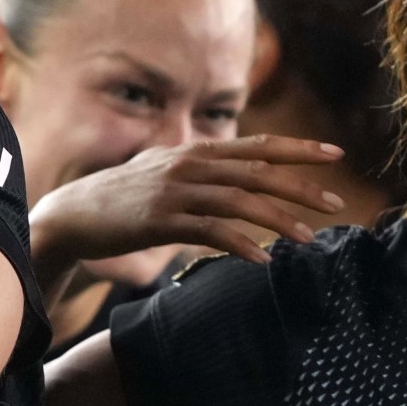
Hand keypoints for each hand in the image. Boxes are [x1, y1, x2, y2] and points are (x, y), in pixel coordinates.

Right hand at [30, 137, 346, 287]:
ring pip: (240, 202)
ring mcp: (174, 192)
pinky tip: (262, 260)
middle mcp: (188, 165)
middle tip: (335, 203)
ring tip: (308, 238)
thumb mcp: (162, 172)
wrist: (71, 215)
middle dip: (300, 187)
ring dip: (278, 221)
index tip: (335, 154)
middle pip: (257, 172)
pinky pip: (210, 232)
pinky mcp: (160, 221)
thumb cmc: (120, 198)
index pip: (257, 145)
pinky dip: (240, 245)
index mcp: (194, 151)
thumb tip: (232, 171)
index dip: (298, 148)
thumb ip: (198, 169)